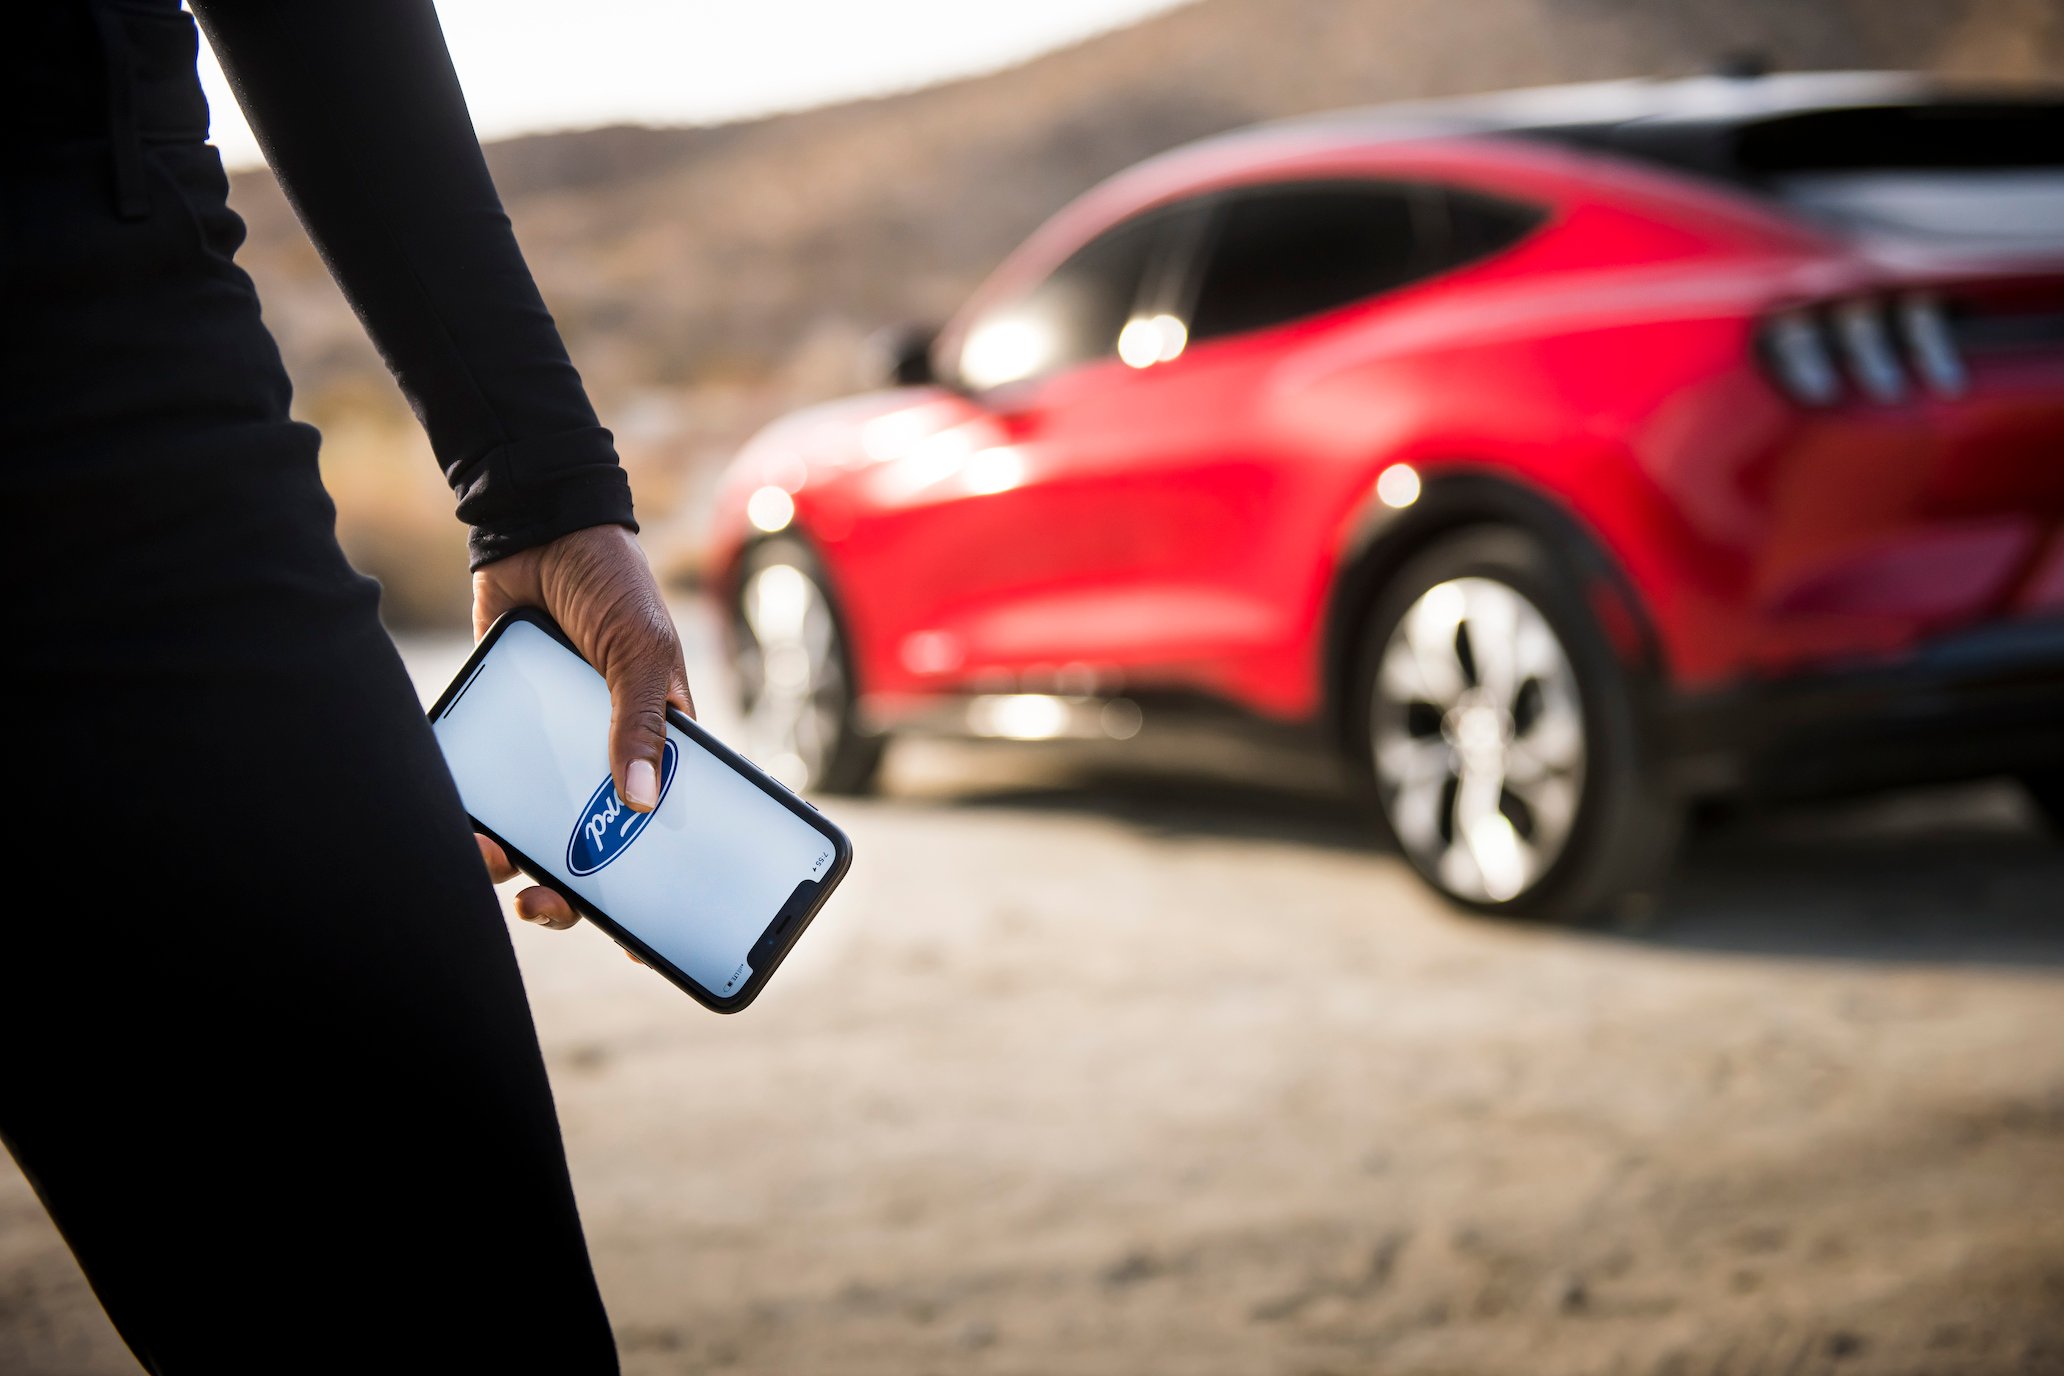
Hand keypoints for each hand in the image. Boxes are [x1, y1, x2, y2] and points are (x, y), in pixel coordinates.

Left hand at [470, 523, 693, 930]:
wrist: (534, 528)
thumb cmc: (611, 585)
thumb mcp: (641, 650)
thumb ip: (639, 723)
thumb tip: (639, 803)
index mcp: (660, 746)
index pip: (662, 831)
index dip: (653, 888)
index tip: (635, 939)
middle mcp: (605, 756)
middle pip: (591, 847)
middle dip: (569, 889)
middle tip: (540, 905)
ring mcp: (551, 748)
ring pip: (533, 827)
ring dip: (512, 856)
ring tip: (489, 859)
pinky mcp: (501, 730)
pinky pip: (486, 785)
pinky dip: (473, 811)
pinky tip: (461, 823)